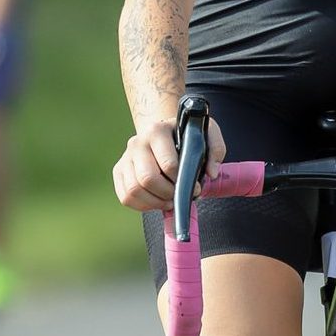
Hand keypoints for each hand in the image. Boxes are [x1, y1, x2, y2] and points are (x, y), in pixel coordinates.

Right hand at [112, 116, 226, 211]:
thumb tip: (211, 173)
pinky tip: (157, 201)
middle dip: (167, 194)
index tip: (195, 187)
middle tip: (179, 197)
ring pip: (134, 190)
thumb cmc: (188, 135)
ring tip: (169, 201)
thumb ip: (216, 149)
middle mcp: (137, 142)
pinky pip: (126, 197)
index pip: (168, 164)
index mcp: (157, 130)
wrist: (166, 132)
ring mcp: (126, 157)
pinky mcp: (119, 171)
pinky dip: (142, 205)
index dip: (182, 182)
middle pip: (147, 179)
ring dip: (155, 202)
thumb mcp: (208, 133)